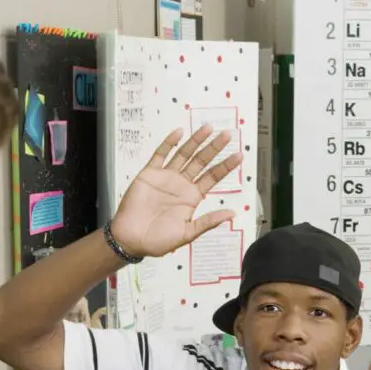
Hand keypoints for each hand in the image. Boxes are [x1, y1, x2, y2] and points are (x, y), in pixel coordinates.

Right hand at [108, 126, 243, 258]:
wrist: (132, 239)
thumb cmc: (158, 240)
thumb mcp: (188, 233)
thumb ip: (208, 222)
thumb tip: (232, 214)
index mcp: (192, 197)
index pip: (212, 177)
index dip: (225, 166)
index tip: (239, 156)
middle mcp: (181, 184)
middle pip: (201, 161)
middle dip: (214, 148)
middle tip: (227, 135)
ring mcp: (166, 177)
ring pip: (184, 154)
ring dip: (195, 141)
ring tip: (208, 128)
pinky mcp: (149, 173)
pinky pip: (160, 154)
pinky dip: (169, 143)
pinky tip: (179, 133)